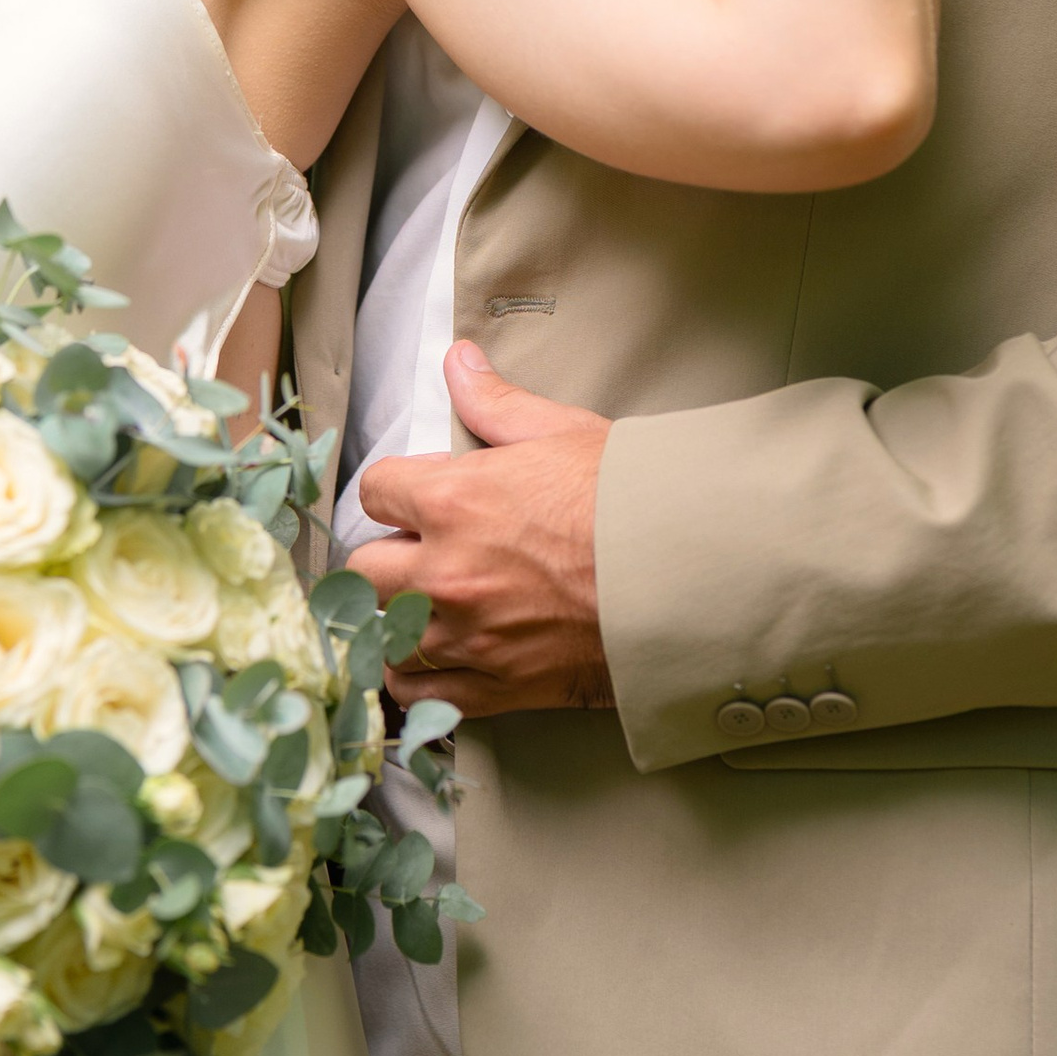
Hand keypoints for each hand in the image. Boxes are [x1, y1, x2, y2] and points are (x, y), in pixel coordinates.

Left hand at [355, 342, 612, 716]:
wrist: (691, 575)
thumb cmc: (633, 500)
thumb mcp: (562, 433)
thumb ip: (495, 403)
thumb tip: (458, 363)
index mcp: (455, 501)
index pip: (376, 491)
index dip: (397, 490)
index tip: (417, 497)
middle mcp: (447, 572)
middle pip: (364, 570)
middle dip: (388, 557)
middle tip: (422, 553)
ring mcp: (468, 635)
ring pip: (383, 633)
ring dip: (398, 618)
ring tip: (426, 607)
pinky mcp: (497, 685)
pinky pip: (421, 692)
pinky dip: (417, 678)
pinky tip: (429, 661)